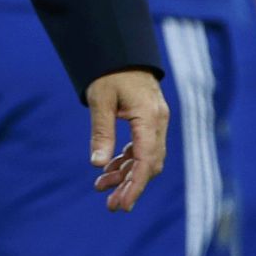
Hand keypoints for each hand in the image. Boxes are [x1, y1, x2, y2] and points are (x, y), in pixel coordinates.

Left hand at [86, 68, 167, 211]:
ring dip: (126, 174)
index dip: (136, 186)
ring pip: (146, 158)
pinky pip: (142, 148)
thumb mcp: (100, 99)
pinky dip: (127, 160)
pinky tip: (110, 169)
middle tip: (111, 205)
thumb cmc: (109, 72)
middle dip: (131, 186)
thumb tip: (97, 163)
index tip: (124, 205)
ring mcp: (157, 123)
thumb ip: (101, 131)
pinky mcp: (150, 121)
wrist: (122, 51)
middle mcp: (159, 123)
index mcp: (149, 118)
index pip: (146, 161)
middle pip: (149, 164)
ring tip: (102, 187)